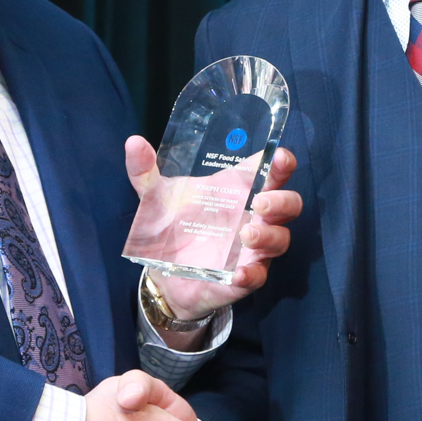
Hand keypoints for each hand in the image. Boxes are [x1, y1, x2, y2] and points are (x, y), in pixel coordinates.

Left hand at [127, 138, 300, 329]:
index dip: (282, 162)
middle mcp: (252, 217)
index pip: (271, 171)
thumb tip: (133, 143)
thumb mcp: (154, 198)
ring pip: (280, 238)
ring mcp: (251, 249)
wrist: (162, 275)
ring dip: (269, 235)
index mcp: (237, 191)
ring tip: (246, 234)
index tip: (279, 157)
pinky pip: (258, 275)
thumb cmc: (170, 227)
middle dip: (281, 200)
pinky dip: (252, 273)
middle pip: (288, 203)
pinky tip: (239, 272)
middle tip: (259, 201)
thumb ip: (144, 171)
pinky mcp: (243, 277)